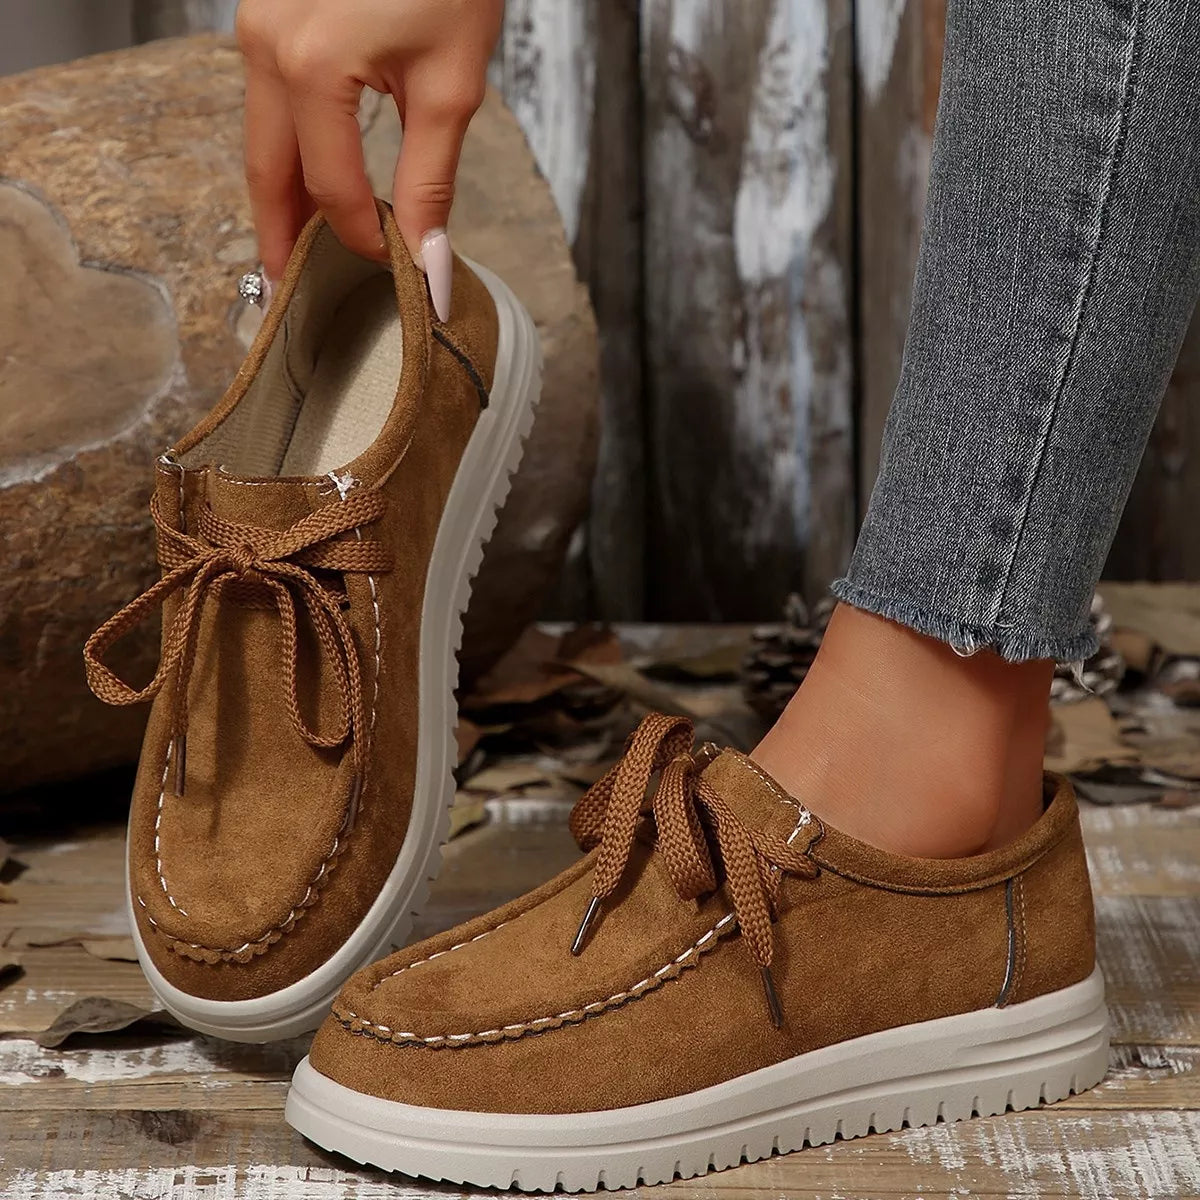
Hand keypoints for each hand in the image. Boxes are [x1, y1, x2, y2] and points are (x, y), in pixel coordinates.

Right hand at [237, 0, 501, 317]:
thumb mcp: (451, 85)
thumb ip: (432, 182)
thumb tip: (429, 261)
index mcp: (311, 68)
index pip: (332, 189)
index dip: (364, 239)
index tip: (396, 270)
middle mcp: (266, 48)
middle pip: (269, 172)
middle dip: (282, 238)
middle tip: (290, 294)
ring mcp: (258, 27)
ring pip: (261, 139)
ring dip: (280, 198)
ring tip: (297, 253)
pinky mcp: (267, 16)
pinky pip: (269, 104)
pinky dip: (287, 151)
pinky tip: (306, 183)